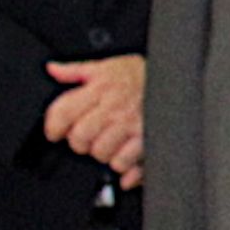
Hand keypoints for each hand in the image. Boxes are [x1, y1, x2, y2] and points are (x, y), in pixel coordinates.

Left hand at [42, 55, 146, 186]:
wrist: (175, 79)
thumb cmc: (142, 75)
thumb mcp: (107, 65)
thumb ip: (76, 70)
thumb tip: (53, 69)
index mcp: (99, 88)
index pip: (62, 112)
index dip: (53, 126)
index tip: (55, 132)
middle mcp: (113, 108)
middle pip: (79, 137)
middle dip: (79, 142)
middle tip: (85, 139)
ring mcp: (131, 125)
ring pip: (100, 153)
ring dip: (101, 152)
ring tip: (108, 144)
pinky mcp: (146, 140)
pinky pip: (123, 163)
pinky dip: (121, 164)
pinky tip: (123, 154)